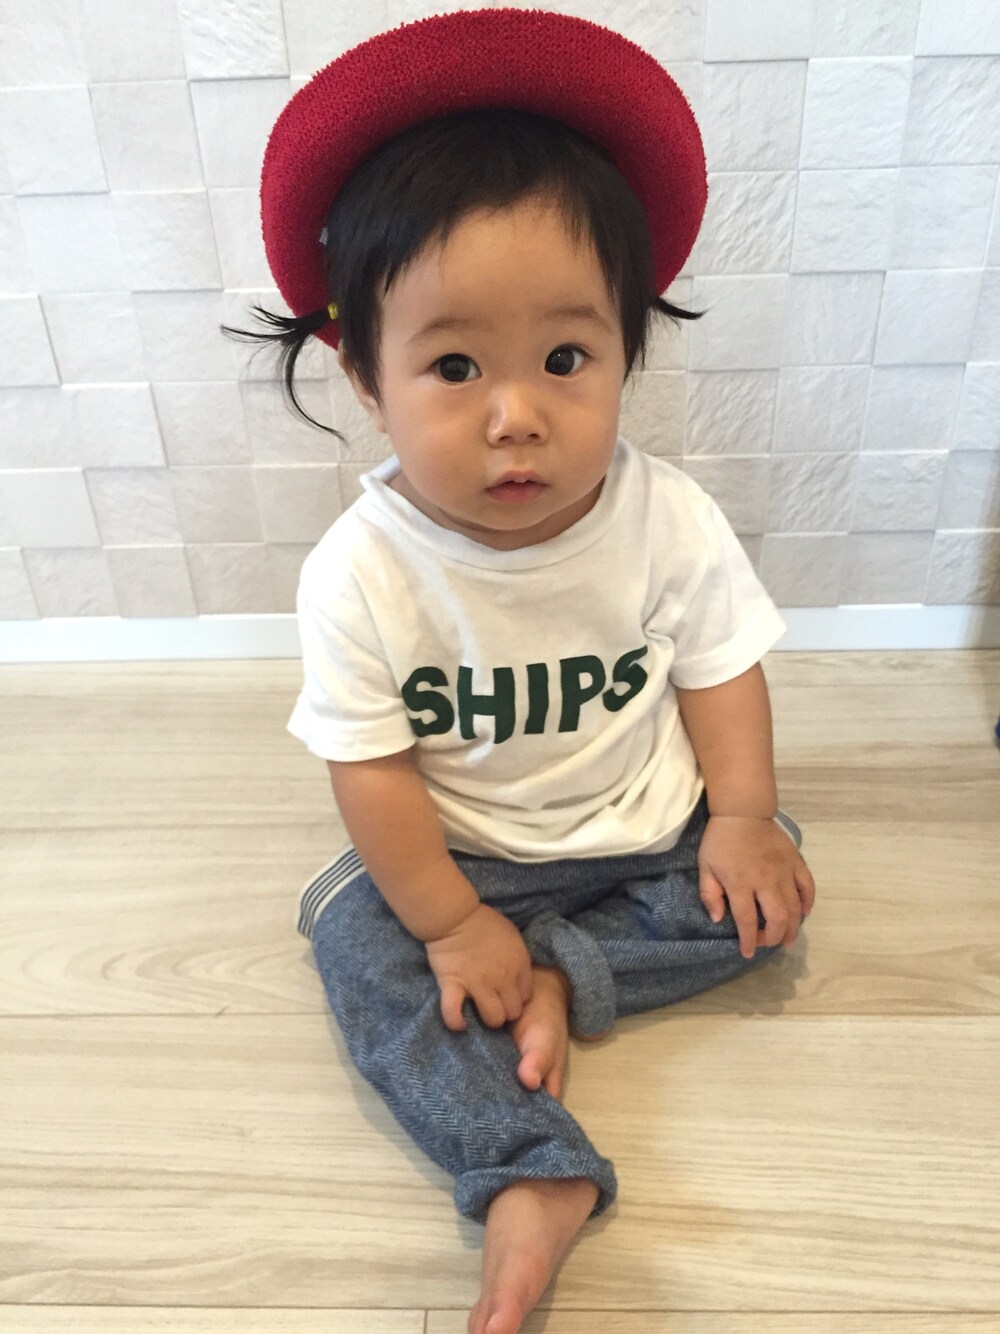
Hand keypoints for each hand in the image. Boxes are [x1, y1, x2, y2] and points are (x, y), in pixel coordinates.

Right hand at [425, 902, 534, 1031]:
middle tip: (495, 1003)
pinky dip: (456, 1022)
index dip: (517, 997)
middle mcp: (502, 978)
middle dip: (506, 1011)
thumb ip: (519, 958)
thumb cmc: (484, 922)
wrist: (455, 916)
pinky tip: (460, 1023)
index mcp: (518, 964)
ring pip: (493, 1019)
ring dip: (488, 1018)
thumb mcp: (512, 936)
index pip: (526, 996)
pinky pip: (453, 1014)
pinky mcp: (453, 985)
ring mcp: (478, 984)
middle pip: (513, 1012)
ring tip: (480, 1011)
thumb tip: (519, 975)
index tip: (507, 994)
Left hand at [698, 815, 815, 958]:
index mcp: (741, 883)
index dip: (749, 941)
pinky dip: (808, 902)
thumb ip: (710, 894)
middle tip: (768, 943)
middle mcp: (766, 881)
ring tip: (789, 939)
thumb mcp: (705, 867)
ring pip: (795, 907)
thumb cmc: (720, 841)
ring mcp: (784, 872)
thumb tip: (718, 919)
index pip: (747, 920)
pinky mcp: (796, 862)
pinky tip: (803, 912)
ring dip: (794, 927)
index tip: (748, 952)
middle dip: (774, 938)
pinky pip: (808, 887)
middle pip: (778, 918)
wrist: (743, 812)